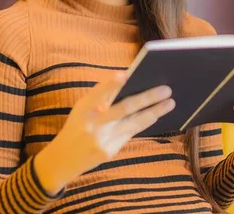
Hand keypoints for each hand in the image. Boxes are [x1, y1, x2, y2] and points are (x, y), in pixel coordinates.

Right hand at [34, 71, 174, 194]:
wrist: (64, 159)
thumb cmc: (78, 126)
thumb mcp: (82, 108)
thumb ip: (100, 95)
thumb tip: (125, 78)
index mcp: (84, 108)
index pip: (99, 93)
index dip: (111, 85)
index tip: (124, 75)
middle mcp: (93, 123)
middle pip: (125, 108)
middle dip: (148, 98)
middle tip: (166, 89)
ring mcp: (102, 138)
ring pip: (134, 122)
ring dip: (155, 111)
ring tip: (170, 103)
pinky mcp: (109, 151)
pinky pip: (131, 133)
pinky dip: (145, 123)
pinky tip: (156, 115)